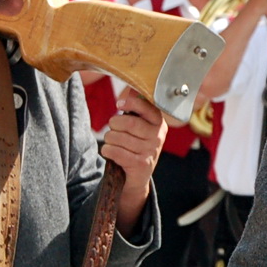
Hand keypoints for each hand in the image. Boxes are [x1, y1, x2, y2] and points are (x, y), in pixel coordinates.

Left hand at [103, 90, 168, 233]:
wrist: (138, 177)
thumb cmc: (135, 146)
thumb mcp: (141, 128)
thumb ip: (137, 111)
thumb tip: (132, 89)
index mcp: (159, 123)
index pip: (146, 107)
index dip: (131, 103)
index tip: (118, 104)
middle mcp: (158, 137)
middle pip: (128, 123)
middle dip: (113, 125)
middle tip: (113, 129)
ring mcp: (150, 151)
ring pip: (118, 138)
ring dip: (109, 139)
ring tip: (113, 143)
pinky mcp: (140, 164)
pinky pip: (115, 152)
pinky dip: (107, 150)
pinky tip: (111, 152)